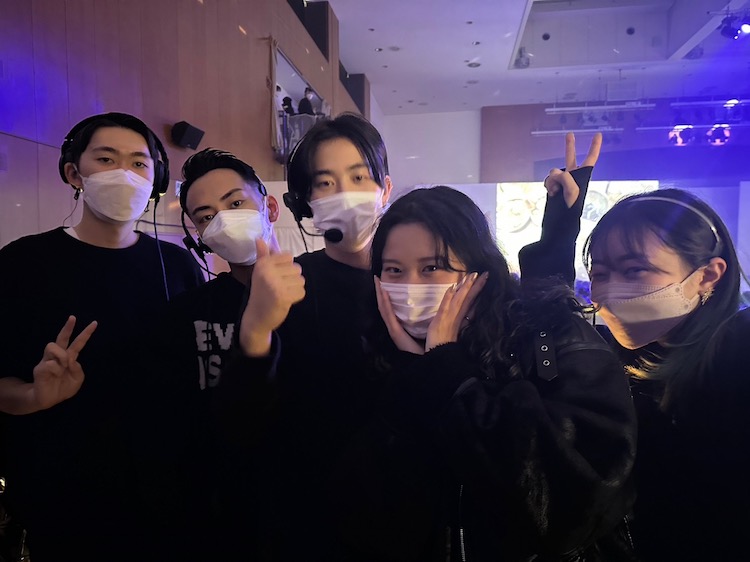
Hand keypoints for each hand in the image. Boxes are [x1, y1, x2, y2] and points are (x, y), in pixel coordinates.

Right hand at [31, 316, 97, 410]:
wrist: (49, 400)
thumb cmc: (63, 388)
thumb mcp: (77, 379)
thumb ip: (77, 369)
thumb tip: (70, 359)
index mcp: (69, 358)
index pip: (78, 343)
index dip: (86, 333)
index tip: (95, 323)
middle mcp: (58, 356)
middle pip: (61, 338)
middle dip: (67, 327)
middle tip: (73, 317)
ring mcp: (47, 360)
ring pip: (53, 346)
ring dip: (61, 355)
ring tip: (63, 365)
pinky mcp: (40, 368)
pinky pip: (50, 363)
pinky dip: (56, 370)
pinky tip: (55, 376)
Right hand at [239, 238, 305, 356]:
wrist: (256, 317)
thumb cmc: (260, 293)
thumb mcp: (260, 272)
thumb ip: (264, 256)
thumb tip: (260, 239)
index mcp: (263, 263)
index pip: (288, 256)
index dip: (286, 267)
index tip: (276, 276)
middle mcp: (268, 271)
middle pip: (296, 268)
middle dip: (291, 279)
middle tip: (278, 287)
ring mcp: (275, 284)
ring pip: (300, 280)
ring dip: (294, 288)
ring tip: (282, 293)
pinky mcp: (283, 296)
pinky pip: (301, 291)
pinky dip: (296, 297)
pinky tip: (285, 300)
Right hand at [374, 277, 423, 354]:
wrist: (428, 357)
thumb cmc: (428, 343)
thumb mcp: (425, 326)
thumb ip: (423, 317)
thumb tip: (427, 304)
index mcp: (399, 325)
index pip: (390, 306)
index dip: (385, 295)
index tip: (383, 282)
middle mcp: (393, 325)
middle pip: (384, 305)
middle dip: (379, 291)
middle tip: (376, 278)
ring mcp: (392, 328)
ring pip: (383, 308)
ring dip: (380, 294)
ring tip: (377, 282)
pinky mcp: (394, 331)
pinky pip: (388, 314)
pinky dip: (385, 303)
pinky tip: (383, 294)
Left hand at [426, 272, 487, 351]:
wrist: (436, 363)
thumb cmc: (439, 350)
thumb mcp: (447, 335)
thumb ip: (452, 324)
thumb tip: (462, 315)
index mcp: (457, 321)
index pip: (468, 303)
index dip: (475, 292)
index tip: (482, 280)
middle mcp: (455, 319)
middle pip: (468, 300)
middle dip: (476, 286)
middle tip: (485, 273)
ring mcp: (448, 320)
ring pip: (459, 301)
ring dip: (466, 288)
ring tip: (472, 275)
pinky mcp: (440, 323)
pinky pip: (445, 308)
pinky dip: (449, 298)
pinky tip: (452, 288)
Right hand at [544, 132, 601, 207]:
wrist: (561, 220)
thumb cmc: (572, 206)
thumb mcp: (572, 189)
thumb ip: (564, 176)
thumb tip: (554, 174)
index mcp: (583, 175)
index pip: (591, 158)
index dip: (595, 146)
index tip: (598, 134)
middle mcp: (573, 176)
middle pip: (571, 157)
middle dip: (570, 146)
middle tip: (570, 134)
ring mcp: (562, 181)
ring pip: (554, 172)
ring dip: (553, 181)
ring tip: (556, 192)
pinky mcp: (553, 186)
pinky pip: (548, 180)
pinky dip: (548, 185)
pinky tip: (551, 193)